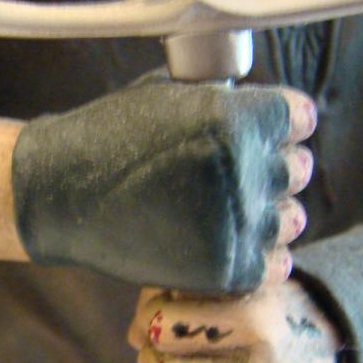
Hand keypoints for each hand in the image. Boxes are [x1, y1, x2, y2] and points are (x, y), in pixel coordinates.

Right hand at [11, 78, 315, 295]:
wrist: (63, 194)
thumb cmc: (111, 135)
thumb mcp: (170, 93)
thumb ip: (225, 98)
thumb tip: (263, 107)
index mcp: (237, 120)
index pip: (299, 117)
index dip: (282, 121)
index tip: (262, 130)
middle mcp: (245, 172)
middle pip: (298, 167)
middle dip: (272, 164)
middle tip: (237, 172)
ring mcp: (236, 225)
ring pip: (292, 217)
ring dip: (268, 211)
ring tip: (232, 209)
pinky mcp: (224, 269)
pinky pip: (274, 263)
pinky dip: (260, 254)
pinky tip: (232, 240)